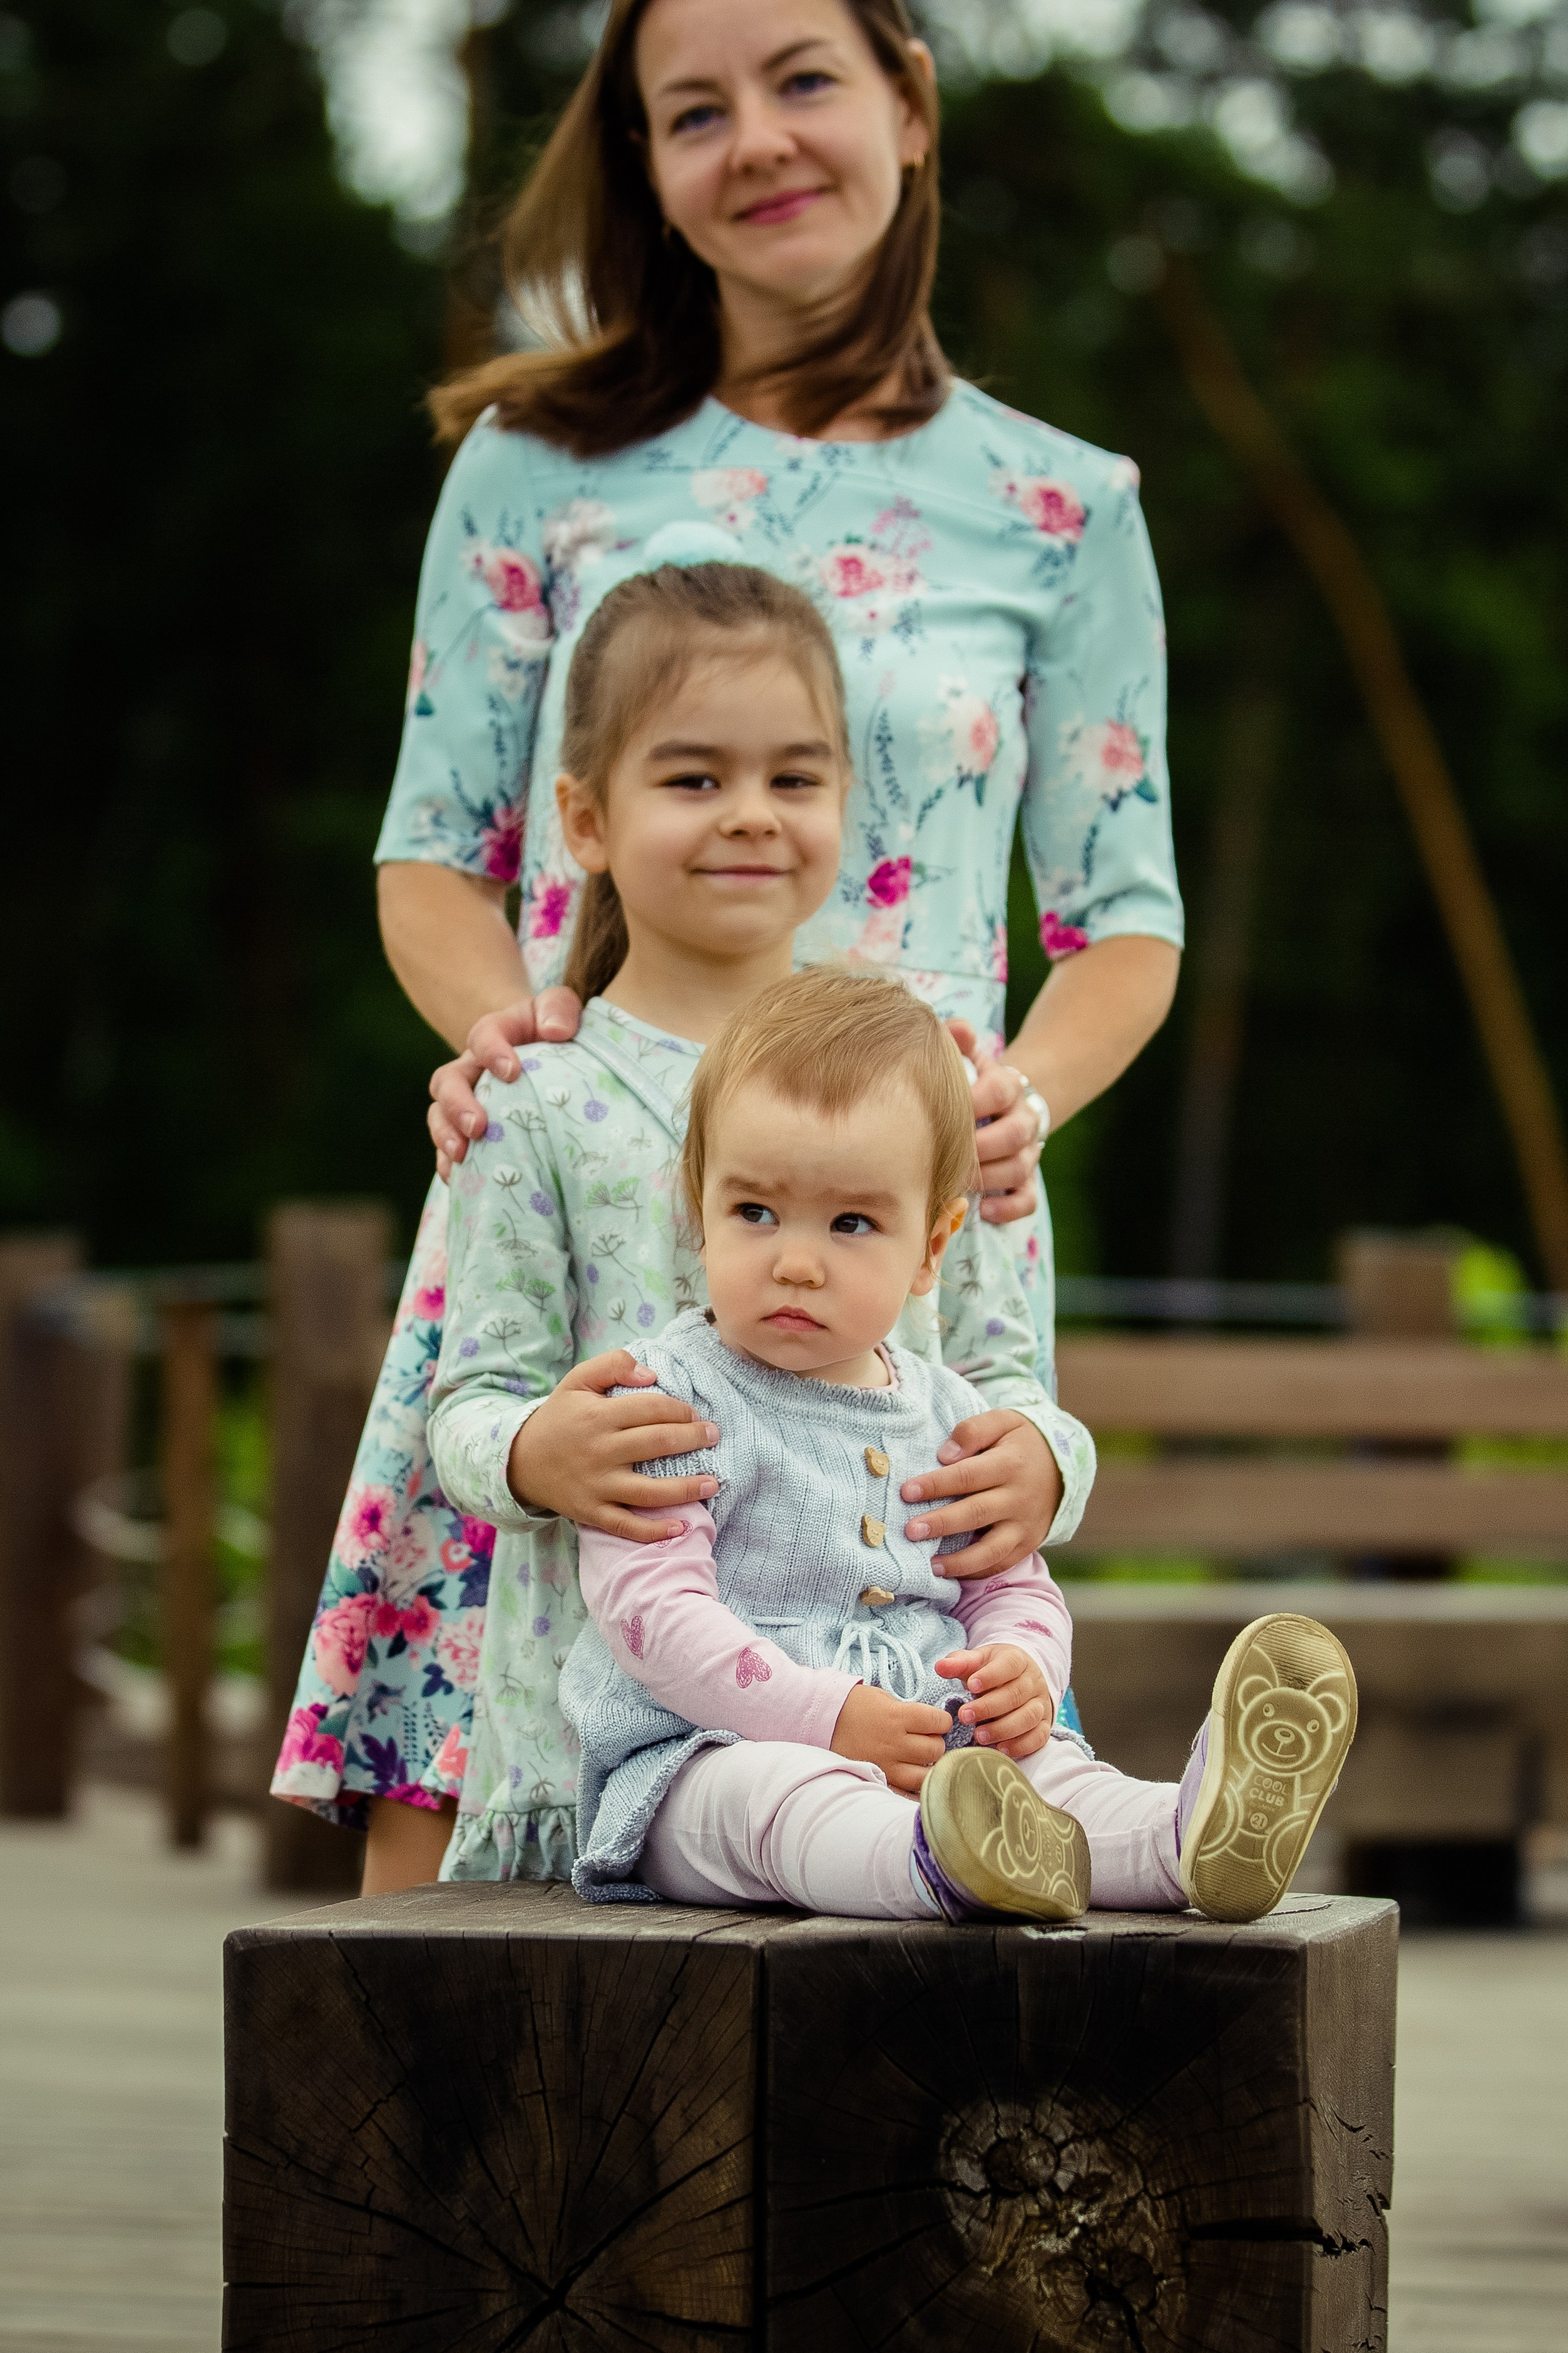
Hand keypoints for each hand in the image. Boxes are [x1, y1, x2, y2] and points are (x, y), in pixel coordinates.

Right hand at [428, 989, 582, 1180]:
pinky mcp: (467, 1129)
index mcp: (493, 1034)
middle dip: (457, 1105)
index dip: (491, 1051)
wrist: (544, 1053)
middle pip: (448, 1081)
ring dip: (446, 1136)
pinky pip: (448, 1146)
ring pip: (439, 1115)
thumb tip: (556, 1031)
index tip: (512, 1071)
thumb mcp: (560, 1010)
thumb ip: (559, 1008)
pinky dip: (449, 1163)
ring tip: (461, 1156)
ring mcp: (465, 1100)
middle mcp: (471, 1068)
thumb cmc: (554, 1031)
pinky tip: (459, 1180)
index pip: (482, 1035)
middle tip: (477, 1126)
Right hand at [507, 1350, 718, 1538]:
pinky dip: (653, 1530)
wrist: (520, 1461)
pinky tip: (680, 1527)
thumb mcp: (577, 1381)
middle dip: (693, 1439)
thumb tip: (652, 1374)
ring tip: (713, 1483)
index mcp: (599, 1417)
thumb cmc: (559, 1418)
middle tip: (713, 1436)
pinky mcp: (592, 1512)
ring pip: (649, 1491)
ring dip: (686, 1489)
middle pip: (657, 1444)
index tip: (695, 1414)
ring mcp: (597, 1486)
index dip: (681, 1410)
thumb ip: (612, 1364)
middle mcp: (600, 1452)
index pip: (652, 1409)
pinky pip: (626, 1526)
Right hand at [830, 1683, 951, 1793]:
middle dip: (936, 1742)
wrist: (822, 1720)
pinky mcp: (879, 1779)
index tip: (936, 1721)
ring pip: (926, 1774)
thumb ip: (909, 1713)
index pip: (938, 1721)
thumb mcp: (884, 1699)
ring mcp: (886, 1764)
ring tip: (920, 1759)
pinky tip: (914, 1779)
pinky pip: (907, 1793)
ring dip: (928, 1766)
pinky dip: (915, 1788)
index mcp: (896, 1716)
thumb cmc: (855, 1705)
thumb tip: (932, 1725)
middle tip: (926, 1739)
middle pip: (935, 1749)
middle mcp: (893, 1742)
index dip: (941, 1720)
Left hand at [902, 1410, 1061, 1577]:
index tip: (907, 1491)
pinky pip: (1002, 1563)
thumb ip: (972, 1431)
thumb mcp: (1003, 1422)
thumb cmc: (1020, 1442)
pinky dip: (977, 1573)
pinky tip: (951, 1573)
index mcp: (1010, 1464)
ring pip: (992, 1549)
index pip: (967, 1476)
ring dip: (959, 1561)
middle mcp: (1019, 1498)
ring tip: (930, 1565)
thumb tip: (944, 1456)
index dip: (936, 1484)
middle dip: (942, 1523)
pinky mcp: (1028, 1543)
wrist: (1063, 1465)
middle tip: (910, 1531)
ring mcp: (1025, 1525)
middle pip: (976, 1513)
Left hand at [935, 1644, 1053, 1759]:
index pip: (1008, 1665)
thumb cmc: (993, 1670)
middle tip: (964, 1716)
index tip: (970, 1686)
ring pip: (1029, 1717)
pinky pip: (1039, 1737)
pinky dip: (1021, 1745)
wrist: (1021, 1677)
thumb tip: (940, 1666)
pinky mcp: (1044, 1725)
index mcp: (1017, 1660)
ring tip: (979, 1737)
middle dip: (989, 1707)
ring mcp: (1041, 1704)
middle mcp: (1033, 1682)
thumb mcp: (978, 1660)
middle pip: (1016, 1694)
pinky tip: (1001, 1749)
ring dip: (1004, 1729)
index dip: (990, 1676)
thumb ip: (960, 1663)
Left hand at [946, 1021, 1041, 1226]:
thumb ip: (958, 1040)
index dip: (974, 1101)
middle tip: (948, 1154)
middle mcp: (1023, 1119)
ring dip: (988, 1178)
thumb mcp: (965, 1058)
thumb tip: (959, 1028)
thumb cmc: (968, 1085)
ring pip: (1019, 1168)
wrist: (998, 1106)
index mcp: (1007, 1086)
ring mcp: (1027, 1153)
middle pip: (1014, 1134)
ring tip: (957, 1181)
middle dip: (980, 1146)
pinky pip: (1028, 1200)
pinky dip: (1008, 1208)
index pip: (1000, 1090)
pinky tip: (984, 1209)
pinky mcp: (1026, 1181)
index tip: (945, 1111)